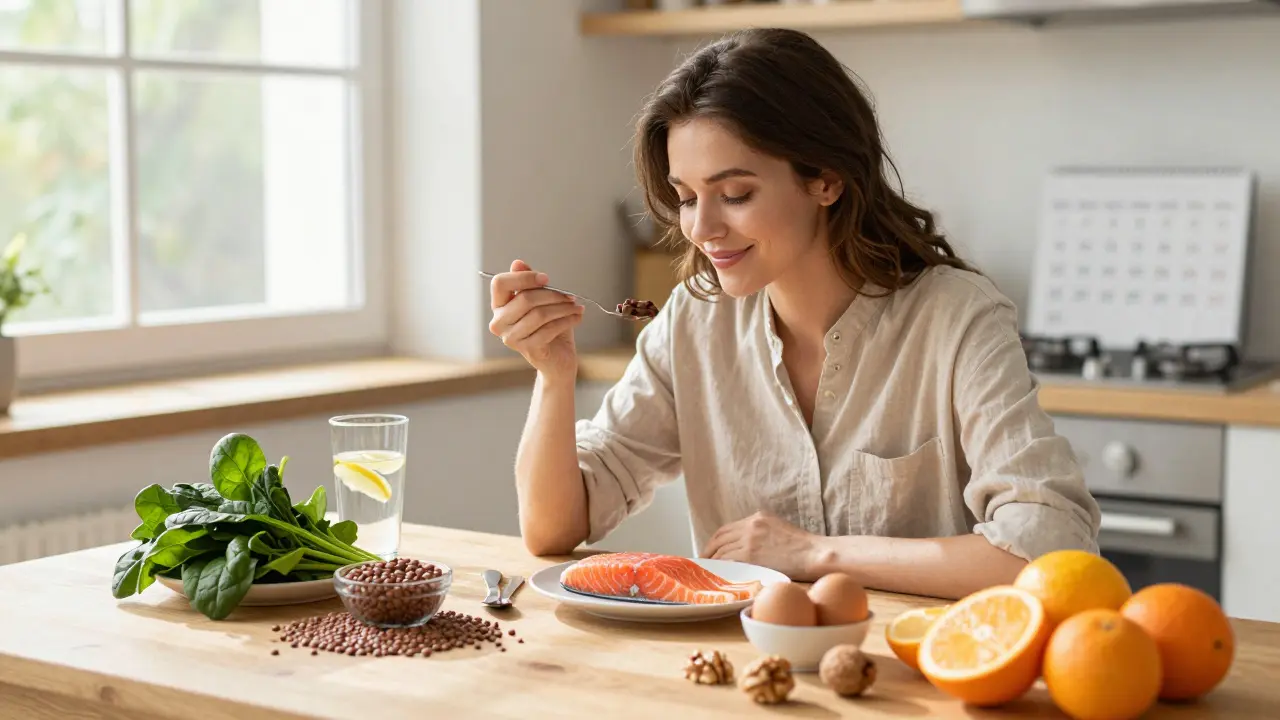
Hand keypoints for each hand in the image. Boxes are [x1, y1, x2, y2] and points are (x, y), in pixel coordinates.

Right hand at [488, 259, 583, 380]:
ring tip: (577, 307)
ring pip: (539, 314)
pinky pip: (549, 329)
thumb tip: (517, 263)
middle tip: (571, 296)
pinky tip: (577, 317)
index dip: (523, 277)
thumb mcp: (540, 301)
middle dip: (552, 294)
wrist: (557, 359)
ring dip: (563, 308)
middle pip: (525, 298)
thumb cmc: (548, 327)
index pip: (500, 283)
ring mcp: (510, 338)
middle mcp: (498, 323)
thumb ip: (529, 283)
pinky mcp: (527, 349)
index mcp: (498, 306)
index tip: (546, 278)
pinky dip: (567, 321)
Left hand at [702, 511, 827, 580]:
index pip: (728, 528)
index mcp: (758, 517)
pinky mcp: (750, 553)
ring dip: (711, 561)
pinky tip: (717, 575)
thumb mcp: (779, 531)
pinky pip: (727, 560)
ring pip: (721, 550)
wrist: (814, 553)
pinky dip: (719, 568)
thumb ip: (762, 534)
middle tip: (703, 562)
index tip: (711, 551)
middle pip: (720, 537)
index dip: (716, 541)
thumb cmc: (804, 548)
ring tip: (707, 572)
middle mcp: (751, 524)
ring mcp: (749, 538)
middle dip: (708, 550)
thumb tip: (748, 548)